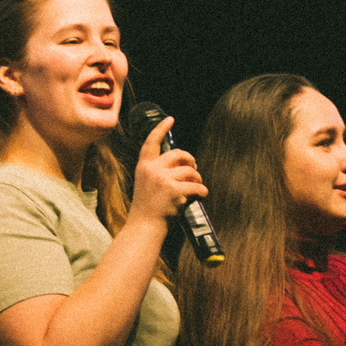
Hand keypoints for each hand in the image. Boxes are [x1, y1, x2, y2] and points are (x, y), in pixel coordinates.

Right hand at [125, 117, 205, 231]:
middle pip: (179, 154)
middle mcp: (152, 169)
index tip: (170, 119)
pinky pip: (198, 187)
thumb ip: (159, 172)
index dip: (161, 129)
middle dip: (191, 161)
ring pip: (191, 172)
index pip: (151, 142)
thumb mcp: (147, 185)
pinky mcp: (175, 191)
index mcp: (143, 167)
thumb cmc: (148, 208)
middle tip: (195, 171)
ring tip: (195, 189)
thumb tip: (184, 165)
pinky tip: (199, 198)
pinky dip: (202, 193)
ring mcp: (163, 179)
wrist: (144, 227)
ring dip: (197, 180)